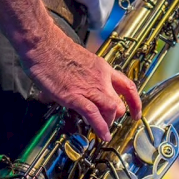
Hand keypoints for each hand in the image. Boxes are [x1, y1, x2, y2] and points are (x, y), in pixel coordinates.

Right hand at [22, 25, 141, 141]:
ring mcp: (89, 87)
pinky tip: (102, 135)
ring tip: (102, 130)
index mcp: (102, 68)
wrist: (42, 43)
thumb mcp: (79, 62)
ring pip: (111, 110)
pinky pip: (93, 115)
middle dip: (115, 116)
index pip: (127, 87)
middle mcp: (100, 78)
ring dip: (108, 123)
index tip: (135, 113)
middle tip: (108, 121)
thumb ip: (83, 76)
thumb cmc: (54, 49)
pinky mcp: (74, 96)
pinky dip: (100, 128)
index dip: (135, 103)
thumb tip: (76, 87)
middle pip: (120, 103)